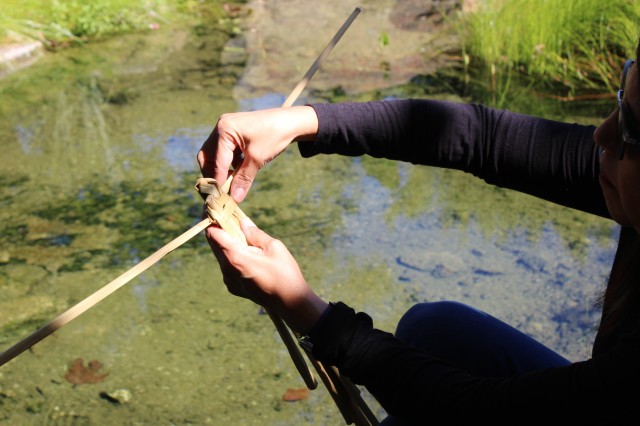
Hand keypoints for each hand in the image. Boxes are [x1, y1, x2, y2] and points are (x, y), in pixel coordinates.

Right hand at [197, 106, 318, 202]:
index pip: (217, 160)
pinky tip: (236, 171)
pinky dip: (227, 162)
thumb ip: (244, 178)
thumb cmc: (274, 136)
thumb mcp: (258, 159)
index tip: (220, 197)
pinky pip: (223, 150)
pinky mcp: (232, 132)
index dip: (218, 180)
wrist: (289, 122)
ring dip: (220, 169)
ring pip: (214, 154)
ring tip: (230, 183)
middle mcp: (221, 126)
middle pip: (207, 156)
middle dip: (213, 174)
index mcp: (224, 129)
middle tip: (220, 190)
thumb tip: (235, 199)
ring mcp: (225, 127)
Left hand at [206, 218, 327, 333]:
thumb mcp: (273, 247)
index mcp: (235, 258)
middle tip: (229, 217)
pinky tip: (247, 252)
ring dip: (227, 243)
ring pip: (220, 255)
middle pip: (214, 244)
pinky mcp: (233, 287)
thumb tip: (242, 222)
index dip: (213, 220)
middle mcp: (227, 270)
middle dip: (219, 229)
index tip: (218, 209)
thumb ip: (254, 234)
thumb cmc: (285, 273)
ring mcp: (228, 280)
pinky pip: (227, 266)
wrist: (289, 303)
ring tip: (240, 234)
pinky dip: (232, 256)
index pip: (213, 234)